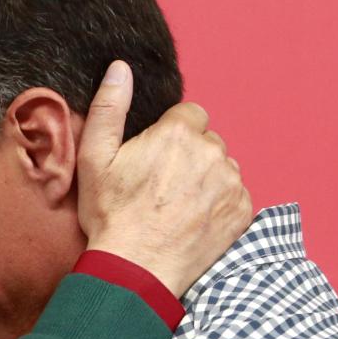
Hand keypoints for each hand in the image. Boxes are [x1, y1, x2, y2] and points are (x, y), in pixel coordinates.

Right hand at [76, 60, 251, 296]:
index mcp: (178, 133)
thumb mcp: (94, 159)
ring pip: (222, 168)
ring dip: (206, 179)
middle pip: (207, 141)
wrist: (136, 270)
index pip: (189, 115)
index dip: (169, 136)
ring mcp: (232, 183)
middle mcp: (212, 152)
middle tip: (162, 187)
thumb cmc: (111, 215)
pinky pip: (235, 195)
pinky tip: (193, 221)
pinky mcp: (243, 211)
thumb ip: (109, 108)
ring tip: (177, 206)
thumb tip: (120, 68)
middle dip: (189, 156)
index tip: (154, 160)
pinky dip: (219, 205)